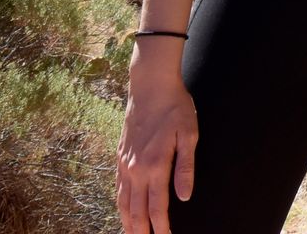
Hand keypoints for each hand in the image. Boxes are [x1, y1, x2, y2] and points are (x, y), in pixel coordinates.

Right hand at [117, 65, 197, 233]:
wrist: (150, 86)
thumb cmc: (175, 108)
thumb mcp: (189, 135)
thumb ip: (186, 168)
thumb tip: (184, 196)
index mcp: (155, 166)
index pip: (157, 208)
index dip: (161, 228)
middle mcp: (136, 169)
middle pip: (136, 211)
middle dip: (141, 232)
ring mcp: (125, 163)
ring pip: (123, 202)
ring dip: (128, 222)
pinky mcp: (120, 156)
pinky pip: (117, 188)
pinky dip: (120, 204)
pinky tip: (123, 210)